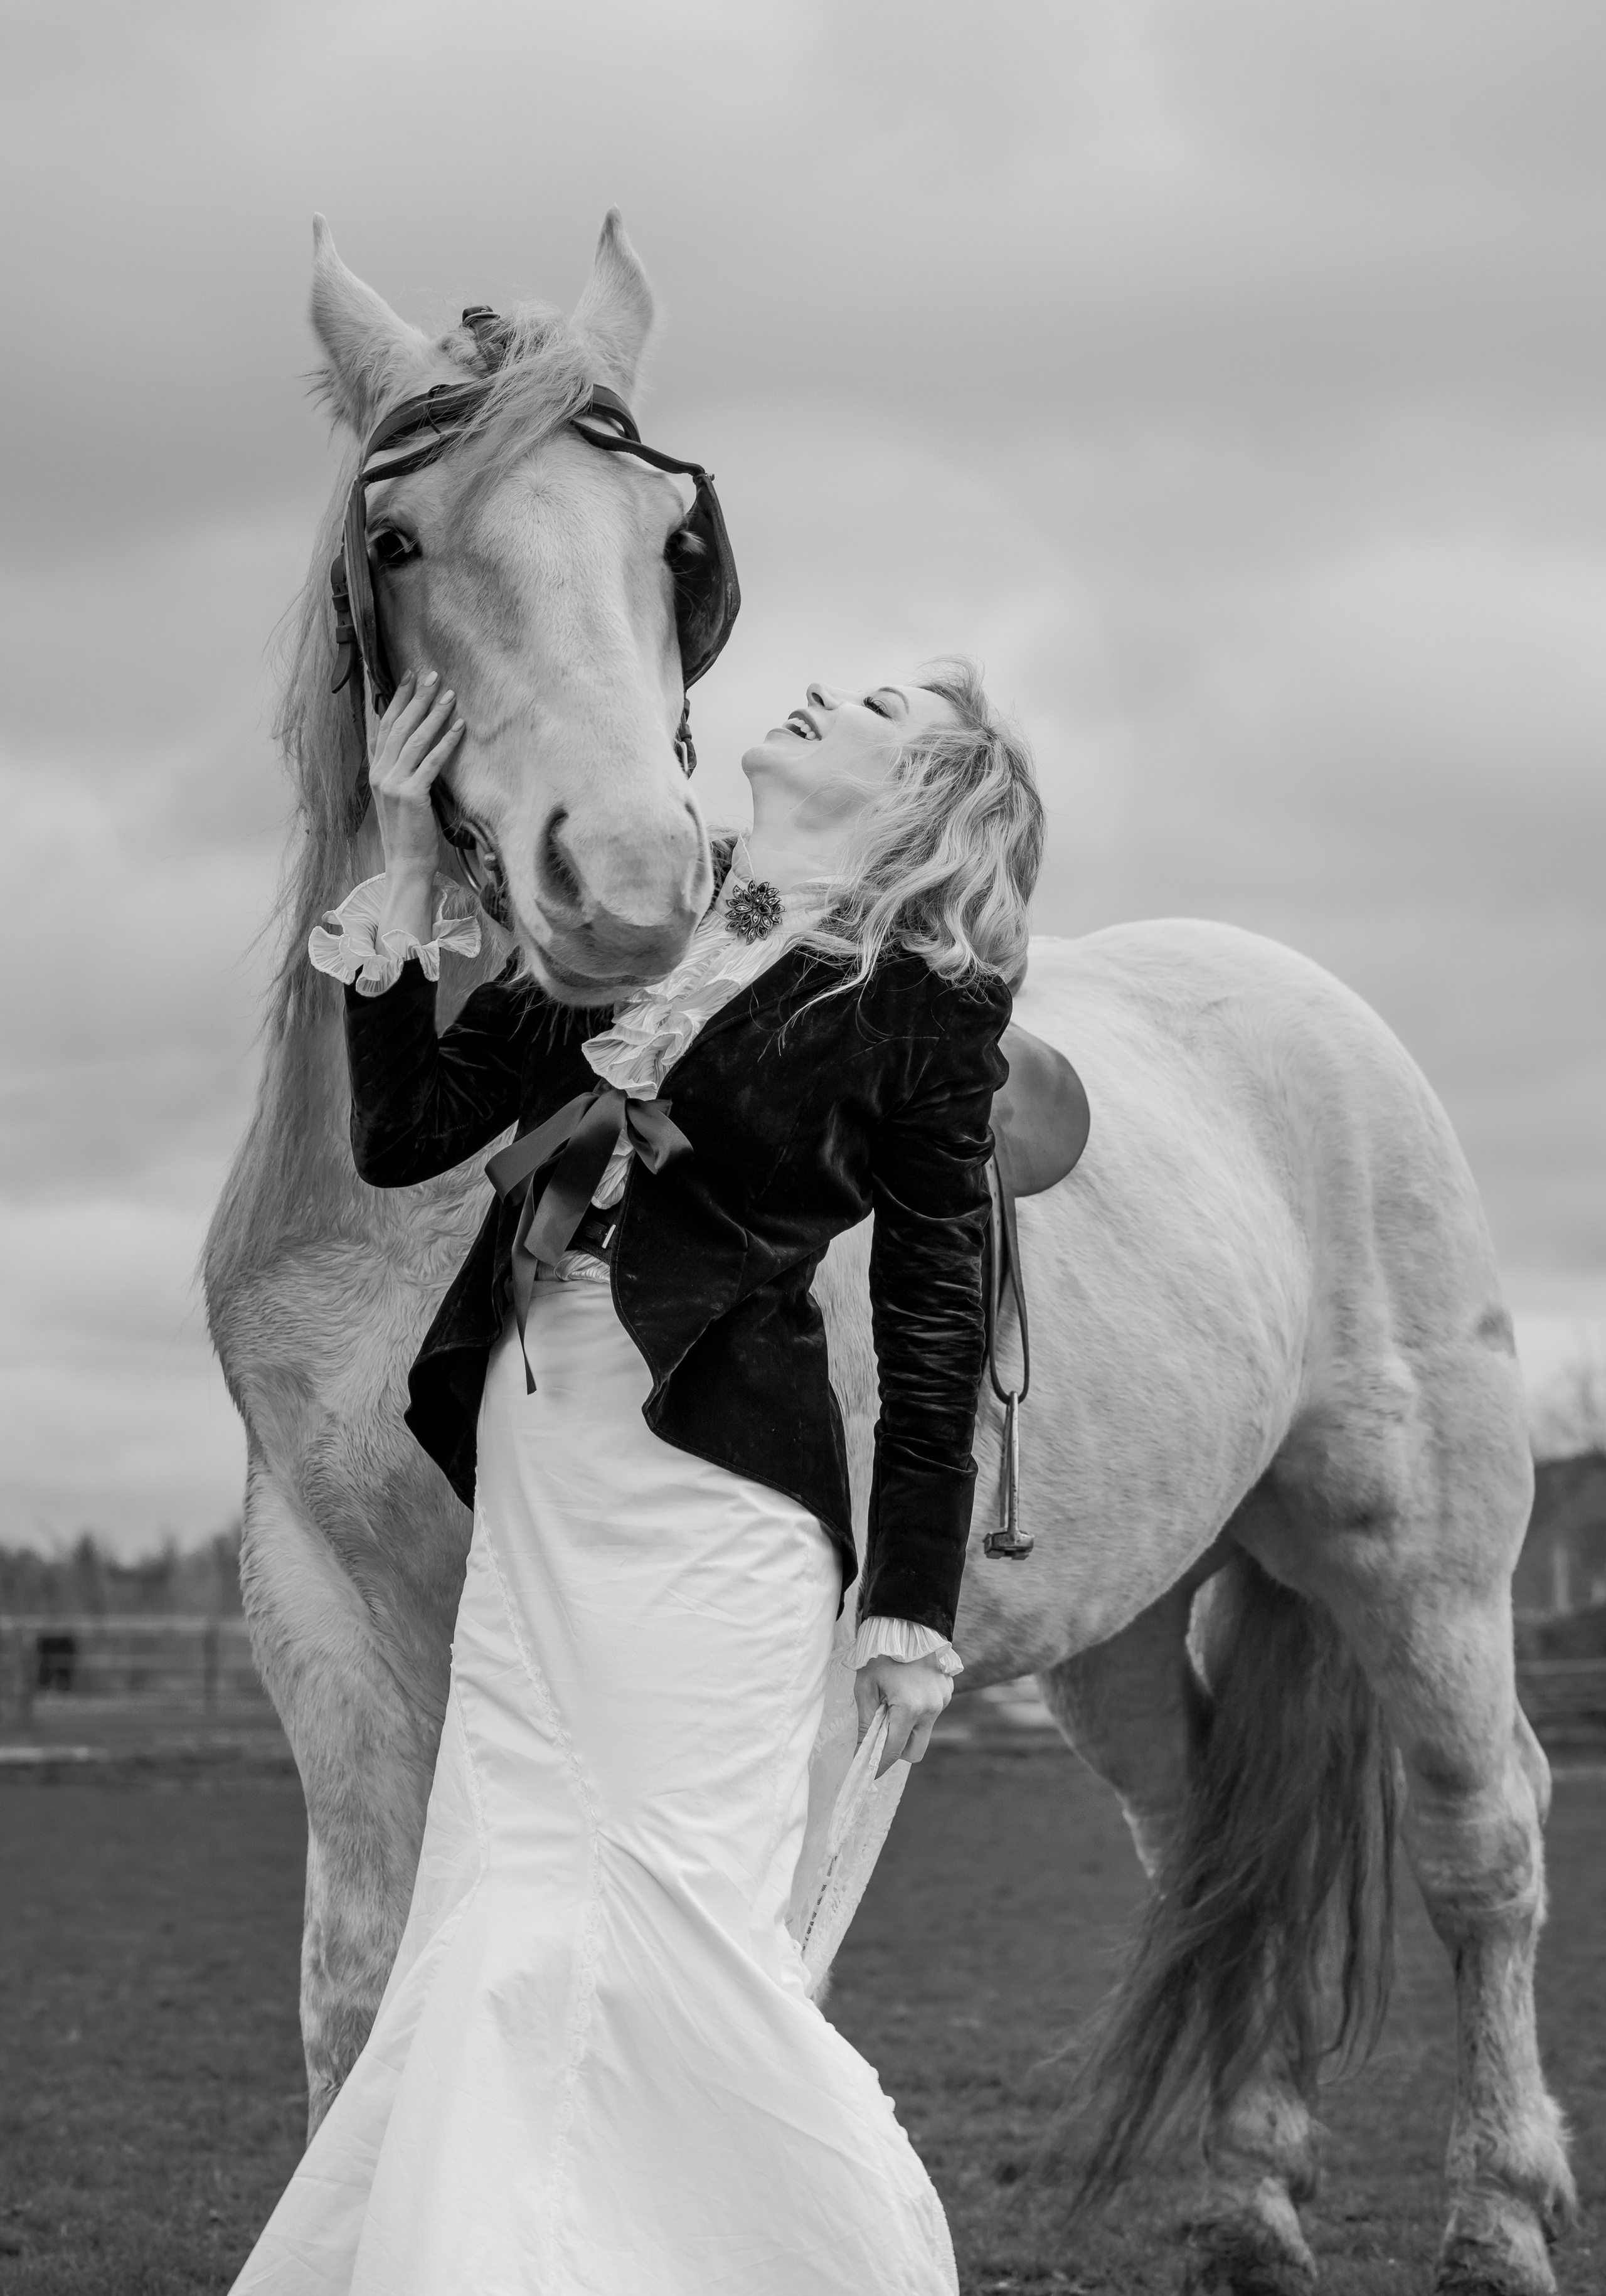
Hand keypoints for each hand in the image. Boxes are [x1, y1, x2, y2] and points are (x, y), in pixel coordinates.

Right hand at [371, 669, 464, 884]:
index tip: (408, 677)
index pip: (384, 726)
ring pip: (414, 739)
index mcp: (375, 770)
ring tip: (449, 694)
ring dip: (433, 714)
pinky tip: (459, 727)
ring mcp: (393, 783)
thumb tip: (417, 743)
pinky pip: (431, 762)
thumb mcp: (399, 795)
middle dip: (416, 698)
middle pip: (398, 726)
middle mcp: (380, 773)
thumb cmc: (409, 831)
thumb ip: (403, 769)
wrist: (406, 864)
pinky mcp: (411, 795)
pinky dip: (446, 742)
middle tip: (432, 674)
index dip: (396, 699)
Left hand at [853, 1651, 953, 1778]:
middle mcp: (932, 1707)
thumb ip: (866, 1724)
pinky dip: (919, 1710)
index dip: (880, 1765)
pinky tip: (908, 1690)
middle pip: (915, 1750)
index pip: (895, 1750)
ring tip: (893, 1704)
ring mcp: (943, 1699)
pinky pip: (932, 1712)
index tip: (868, 1773)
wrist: (906, 1622)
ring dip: (908, 1728)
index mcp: (909, 1708)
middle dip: (898, 1751)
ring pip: (924, 1731)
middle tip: (881, 1736)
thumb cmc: (880, 1654)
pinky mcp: (948, 1690)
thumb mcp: (866, 1687)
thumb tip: (862, 1754)